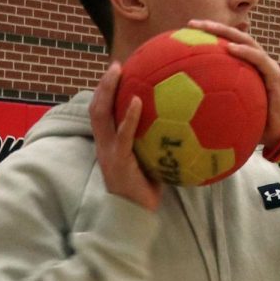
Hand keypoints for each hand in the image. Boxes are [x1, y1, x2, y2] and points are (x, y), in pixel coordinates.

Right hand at [89, 62, 162, 211]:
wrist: (136, 215)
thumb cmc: (147, 189)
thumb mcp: (151, 160)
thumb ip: (157, 140)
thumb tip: (183, 121)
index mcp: (110, 144)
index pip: (103, 113)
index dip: (106, 92)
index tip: (118, 71)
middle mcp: (105, 145)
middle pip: (96, 108)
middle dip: (103, 85)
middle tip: (116, 65)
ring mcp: (108, 152)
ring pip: (100, 115)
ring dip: (107, 91)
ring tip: (117, 72)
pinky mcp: (118, 162)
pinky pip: (122, 135)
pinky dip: (128, 117)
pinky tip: (137, 100)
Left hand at [186, 20, 279, 150]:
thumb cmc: (254, 125)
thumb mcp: (230, 113)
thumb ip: (213, 106)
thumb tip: (184, 111)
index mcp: (246, 68)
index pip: (227, 45)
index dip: (209, 36)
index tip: (186, 32)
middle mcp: (256, 63)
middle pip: (234, 37)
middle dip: (213, 27)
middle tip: (192, 23)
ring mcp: (267, 67)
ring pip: (246, 42)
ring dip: (227, 32)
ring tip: (208, 27)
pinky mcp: (275, 75)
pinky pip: (258, 59)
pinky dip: (244, 51)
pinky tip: (229, 47)